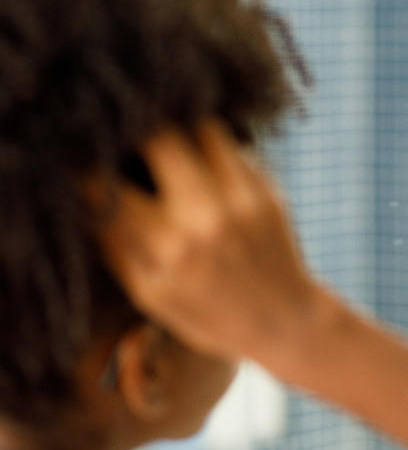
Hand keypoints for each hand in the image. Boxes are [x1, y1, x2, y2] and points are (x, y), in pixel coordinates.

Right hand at [89, 121, 329, 361]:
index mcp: (167, 252)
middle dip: (134, 132)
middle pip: (157, 138)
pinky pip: (231, 146)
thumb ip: (115, 245)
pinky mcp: (268, 191)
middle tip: (126, 138)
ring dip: (176, 127)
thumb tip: (80, 199)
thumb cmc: (209, 314)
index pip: (106, 189)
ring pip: (199, 128)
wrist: (286, 321)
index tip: (81, 162)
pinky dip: (209, 142)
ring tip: (163, 139)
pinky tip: (199, 154)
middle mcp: (205, 221)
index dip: (86, 169)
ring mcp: (242, 202)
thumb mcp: (150, 294)